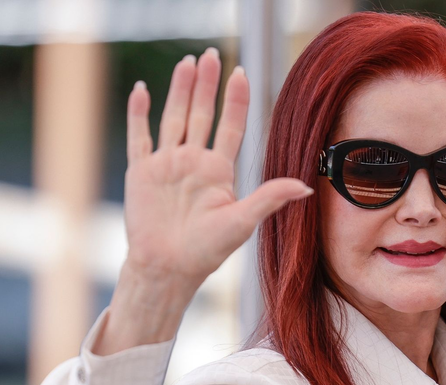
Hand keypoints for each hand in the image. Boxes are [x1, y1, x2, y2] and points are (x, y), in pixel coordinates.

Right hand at [123, 47, 312, 289]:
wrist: (167, 268)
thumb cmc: (206, 251)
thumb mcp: (242, 222)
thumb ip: (269, 198)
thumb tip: (307, 187)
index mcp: (218, 171)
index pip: (230, 126)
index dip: (235, 100)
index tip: (240, 73)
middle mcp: (193, 162)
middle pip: (200, 114)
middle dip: (205, 85)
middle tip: (210, 55)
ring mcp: (167, 165)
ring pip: (172, 118)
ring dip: (178, 90)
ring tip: (185, 63)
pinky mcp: (142, 173)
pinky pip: (140, 137)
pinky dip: (139, 114)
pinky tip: (142, 90)